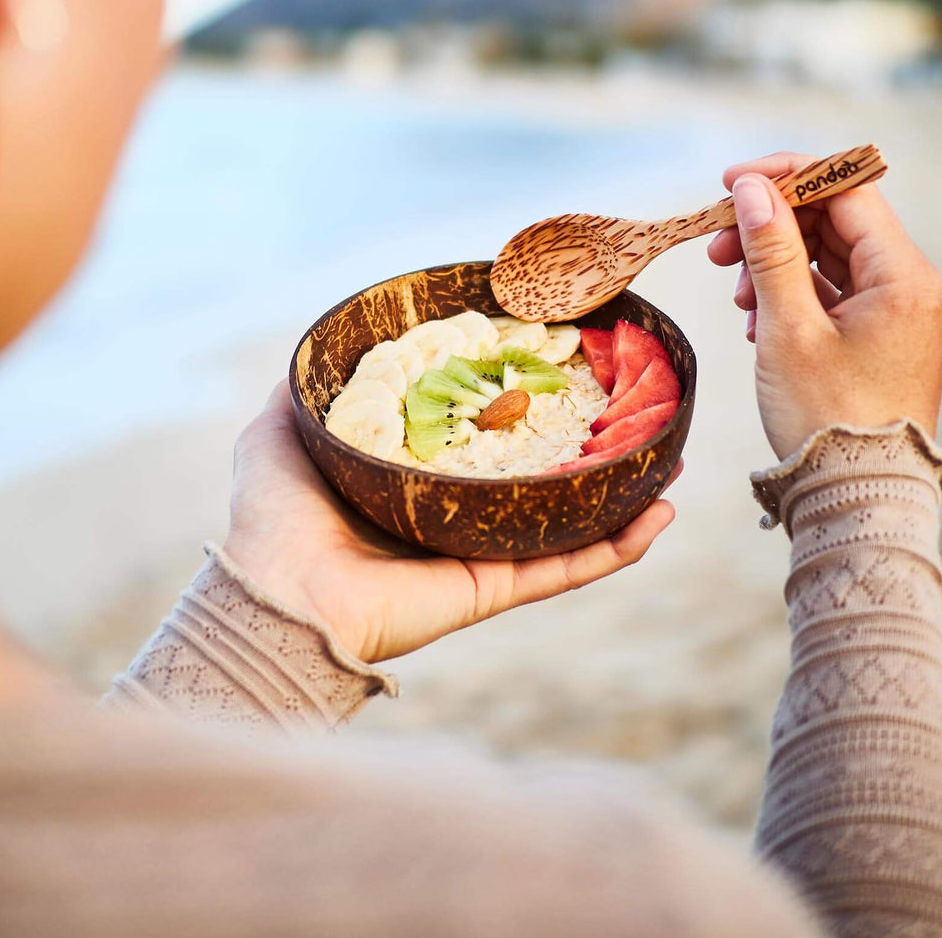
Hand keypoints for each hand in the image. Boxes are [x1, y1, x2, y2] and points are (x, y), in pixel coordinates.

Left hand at [223, 383, 677, 664]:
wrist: (274, 595)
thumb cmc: (271, 516)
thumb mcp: (280, 432)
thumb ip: (303, 392)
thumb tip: (315, 346)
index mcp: (412, 478)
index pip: (479, 435)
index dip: (523, 403)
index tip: (562, 365)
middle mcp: (453, 514)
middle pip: (537, 476)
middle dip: (588, 447)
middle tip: (632, 409)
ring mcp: (479, 552)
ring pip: (569, 519)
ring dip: (624, 492)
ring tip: (670, 455)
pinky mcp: (493, 587)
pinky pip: (568, 566)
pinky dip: (619, 546)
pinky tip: (661, 513)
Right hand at [707, 152, 941, 460]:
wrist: (856, 499)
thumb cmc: (824, 419)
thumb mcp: (787, 328)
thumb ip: (769, 250)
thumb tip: (752, 188)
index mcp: (904, 277)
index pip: (846, 190)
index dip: (785, 177)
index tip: (730, 184)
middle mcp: (913, 287)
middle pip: (835, 221)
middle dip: (771, 226)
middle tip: (716, 248)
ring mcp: (900, 313)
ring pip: (830, 256)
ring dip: (775, 262)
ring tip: (736, 297)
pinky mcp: (883, 337)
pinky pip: (834, 291)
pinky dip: (792, 293)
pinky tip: (757, 320)